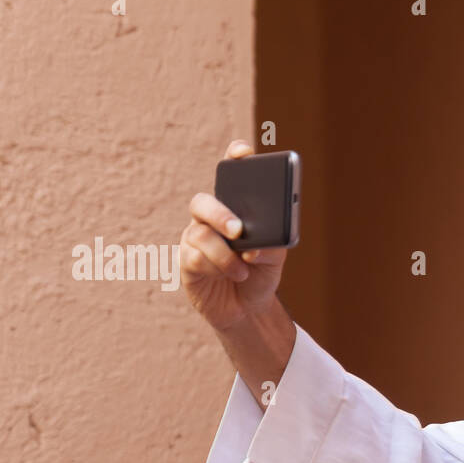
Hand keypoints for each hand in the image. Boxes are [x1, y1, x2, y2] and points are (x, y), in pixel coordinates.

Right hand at [182, 140, 289, 331]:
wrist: (249, 310)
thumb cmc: (260, 275)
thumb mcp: (275, 259)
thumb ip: (272, 247)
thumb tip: (254, 248)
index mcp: (235, 209)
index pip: (231, 176)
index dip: (235, 159)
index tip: (244, 152)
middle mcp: (211, 219)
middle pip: (204, 202)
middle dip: (220, 214)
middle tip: (239, 230)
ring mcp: (195, 239)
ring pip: (199, 233)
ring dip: (225, 254)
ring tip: (244, 268)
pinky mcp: (187, 262)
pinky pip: (195, 258)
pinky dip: (217, 268)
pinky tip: (233, 275)